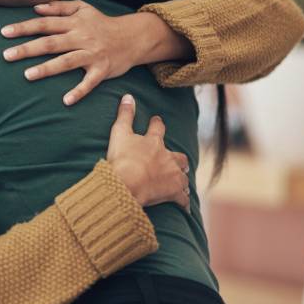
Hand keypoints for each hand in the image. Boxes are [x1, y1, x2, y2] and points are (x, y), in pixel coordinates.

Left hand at [0, 0, 159, 105]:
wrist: (133, 37)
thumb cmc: (102, 23)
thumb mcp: (83, 8)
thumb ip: (59, 8)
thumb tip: (36, 8)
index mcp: (74, 23)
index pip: (44, 24)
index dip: (24, 27)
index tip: (4, 32)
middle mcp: (81, 37)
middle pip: (50, 43)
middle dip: (27, 49)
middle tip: (5, 56)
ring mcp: (92, 54)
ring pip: (66, 61)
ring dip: (47, 69)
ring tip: (27, 75)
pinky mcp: (102, 69)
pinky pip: (89, 82)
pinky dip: (79, 91)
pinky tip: (66, 101)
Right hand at [105, 94, 189, 211]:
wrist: (127, 184)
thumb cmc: (122, 159)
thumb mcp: (119, 133)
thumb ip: (125, 115)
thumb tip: (128, 96)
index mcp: (154, 142)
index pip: (157, 128)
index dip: (157, 124)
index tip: (157, 121)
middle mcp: (167, 158)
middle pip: (178, 156)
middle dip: (178, 158)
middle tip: (178, 161)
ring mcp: (172, 176)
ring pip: (182, 176)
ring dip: (182, 178)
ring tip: (182, 182)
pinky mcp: (173, 193)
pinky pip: (182, 199)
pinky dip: (184, 202)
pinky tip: (185, 207)